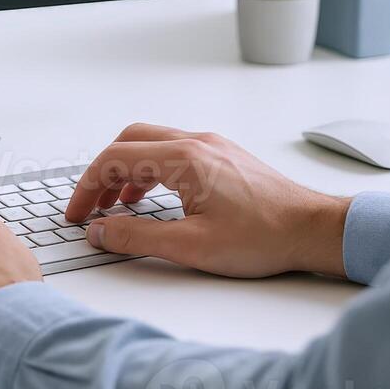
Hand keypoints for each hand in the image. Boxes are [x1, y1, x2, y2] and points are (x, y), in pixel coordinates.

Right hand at [65, 123, 350, 278]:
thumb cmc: (264, 238)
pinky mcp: (223, 156)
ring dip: (127, 172)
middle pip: (129, 142)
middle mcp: (196, 142)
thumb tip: (100, 231)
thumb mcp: (191, 246)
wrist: (313, 229)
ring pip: (151, 144)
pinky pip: (173, 152)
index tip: (76, 214)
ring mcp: (212, 146)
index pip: (115, 159)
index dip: (87, 187)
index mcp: (184, 158)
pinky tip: (152, 200)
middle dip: (102, 174)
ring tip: (116, 208)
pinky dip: (151, 171)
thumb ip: (137, 237)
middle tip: (89, 207)